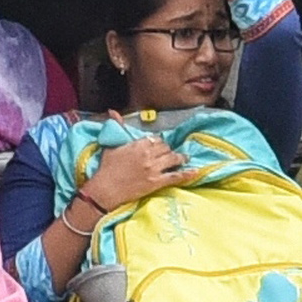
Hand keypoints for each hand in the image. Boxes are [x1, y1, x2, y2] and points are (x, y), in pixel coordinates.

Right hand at [80, 112, 195, 209]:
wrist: (106, 189)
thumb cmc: (106, 168)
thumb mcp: (110, 145)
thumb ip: (117, 127)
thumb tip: (112, 112)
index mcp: (139, 144)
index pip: (156, 139)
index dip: (159, 142)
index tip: (159, 145)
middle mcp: (149, 155)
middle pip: (166, 148)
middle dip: (168, 149)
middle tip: (169, 153)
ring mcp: (155, 168)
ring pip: (173, 159)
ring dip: (180, 158)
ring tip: (184, 158)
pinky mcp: (158, 182)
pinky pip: (176, 176)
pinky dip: (187, 174)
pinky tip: (196, 172)